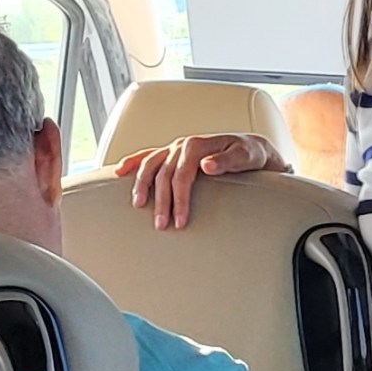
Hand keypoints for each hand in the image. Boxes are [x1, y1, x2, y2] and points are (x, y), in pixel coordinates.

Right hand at [114, 133, 289, 229]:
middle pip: (164, 174)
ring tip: (139, 206)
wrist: (252, 148)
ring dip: (142, 185)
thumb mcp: (246, 157)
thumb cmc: (251, 154)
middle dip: (162, 202)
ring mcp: (176, 147)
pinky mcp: (173, 152)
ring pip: (151, 165)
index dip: (179, 199)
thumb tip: (206, 165)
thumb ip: (227, 160)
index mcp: (197, 145)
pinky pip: (148, 156)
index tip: (180, 222)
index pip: (181, 175)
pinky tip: (119, 172)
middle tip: (161, 226)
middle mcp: (183, 144)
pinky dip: (133, 162)